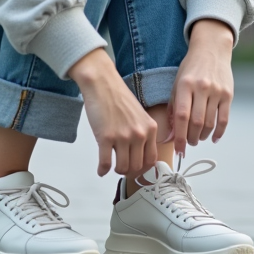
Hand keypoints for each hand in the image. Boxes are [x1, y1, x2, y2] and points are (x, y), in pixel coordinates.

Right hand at [69, 48, 157, 177]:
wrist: (102, 83)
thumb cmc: (118, 97)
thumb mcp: (140, 114)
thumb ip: (143, 133)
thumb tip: (140, 154)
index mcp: (150, 128)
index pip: (152, 159)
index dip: (143, 168)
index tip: (136, 168)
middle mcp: (139, 134)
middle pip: (137, 166)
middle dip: (128, 170)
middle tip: (122, 167)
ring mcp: (123, 136)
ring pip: (122, 168)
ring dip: (116, 170)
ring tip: (112, 166)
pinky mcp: (106, 137)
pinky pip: (106, 163)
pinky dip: (102, 170)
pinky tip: (101, 170)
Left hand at [170, 19, 234, 156]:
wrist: (211, 50)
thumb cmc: (190, 69)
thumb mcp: (176, 84)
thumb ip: (173, 108)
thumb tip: (171, 134)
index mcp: (185, 85)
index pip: (181, 116)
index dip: (179, 136)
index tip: (178, 149)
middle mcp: (201, 88)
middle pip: (196, 122)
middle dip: (191, 138)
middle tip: (188, 143)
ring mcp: (216, 91)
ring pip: (210, 123)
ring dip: (203, 136)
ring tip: (197, 138)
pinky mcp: (228, 94)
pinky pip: (224, 119)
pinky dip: (219, 132)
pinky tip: (213, 138)